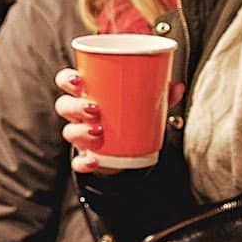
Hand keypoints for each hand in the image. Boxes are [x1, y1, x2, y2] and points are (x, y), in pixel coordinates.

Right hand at [54, 68, 184, 174]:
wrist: (124, 149)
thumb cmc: (127, 116)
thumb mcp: (142, 102)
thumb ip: (158, 93)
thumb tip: (177, 86)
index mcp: (87, 93)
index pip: (67, 81)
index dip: (67, 79)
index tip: (80, 80)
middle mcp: (79, 114)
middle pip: (64, 106)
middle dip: (76, 106)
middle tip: (95, 109)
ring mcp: (81, 135)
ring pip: (69, 132)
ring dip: (81, 132)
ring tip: (100, 131)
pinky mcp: (86, 156)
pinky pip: (78, 162)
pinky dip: (84, 163)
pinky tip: (95, 161)